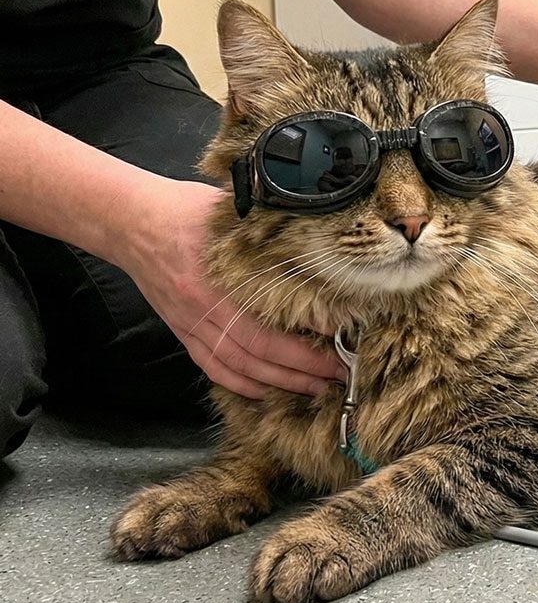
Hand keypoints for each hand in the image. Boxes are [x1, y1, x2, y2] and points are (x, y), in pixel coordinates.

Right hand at [119, 177, 343, 398]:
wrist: (132, 222)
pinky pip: (212, 366)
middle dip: (304, 369)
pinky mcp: (183, 330)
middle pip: (260, 353)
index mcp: (220, 281)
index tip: (341, 339)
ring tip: (314, 388)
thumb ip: (267, 231)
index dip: (306, 339)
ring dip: (280, 383)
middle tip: (339, 373)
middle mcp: (206, 310)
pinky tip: (264, 391)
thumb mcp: (232, 213)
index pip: (270, 324)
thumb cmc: (186, 211)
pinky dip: (240, 384)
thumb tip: (311, 242)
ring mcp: (192, 324)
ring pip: (240, 366)